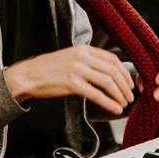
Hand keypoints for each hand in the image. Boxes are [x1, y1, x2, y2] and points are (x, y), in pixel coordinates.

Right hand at [5, 44, 134, 115]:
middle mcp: (82, 57)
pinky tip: (114, 108)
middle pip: (113, 70)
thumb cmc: (48, 69)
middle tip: (130, 96)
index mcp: (83, 49)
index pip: (112, 59)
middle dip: (125, 85)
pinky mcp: (71, 83)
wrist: (28, 75)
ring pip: (107, 82)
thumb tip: (106, 72)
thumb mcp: (70, 57)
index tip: (129, 82)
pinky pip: (96, 94)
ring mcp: (77, 69)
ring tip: (124, 103)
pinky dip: (109, 103)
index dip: (124, 72)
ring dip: (119, 94)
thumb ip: (87, 61)